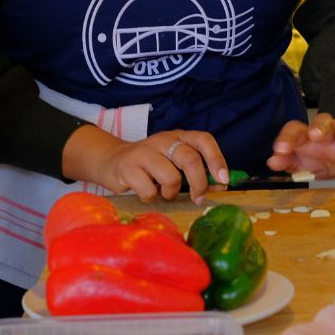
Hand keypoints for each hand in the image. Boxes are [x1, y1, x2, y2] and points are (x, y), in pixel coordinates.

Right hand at [66, 128, 228, 202]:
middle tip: (198, 198)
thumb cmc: (150, 166)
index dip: (216, 159)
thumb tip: (220, 187)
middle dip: (199, 183)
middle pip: (190, 158)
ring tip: (162, 192)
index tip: (223, 180)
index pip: (203, 140)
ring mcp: (144, 152)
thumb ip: (195, 172)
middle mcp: (163, 140)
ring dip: (170, 193)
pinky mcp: (127, 167)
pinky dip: (151, 197)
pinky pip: (149, 190)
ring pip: (171, 177)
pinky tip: (145, 192)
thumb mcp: (173, 163)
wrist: (111, 161)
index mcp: (178, 137)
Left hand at [266, 113, 334, 180]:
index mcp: (308, 135)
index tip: (280, 150)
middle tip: (315, 135)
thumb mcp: (300, 164)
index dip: (287, 137)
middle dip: (320, 127)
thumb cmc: (318, 160)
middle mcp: (328, 132)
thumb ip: (286, 161)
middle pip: (323, 122)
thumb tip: (272, 162)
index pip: (296, 129)